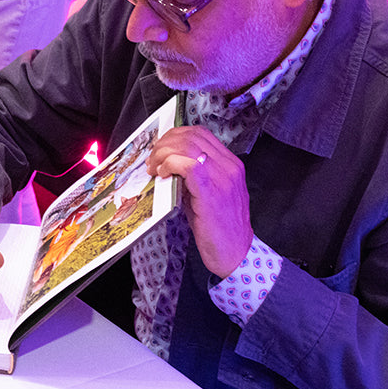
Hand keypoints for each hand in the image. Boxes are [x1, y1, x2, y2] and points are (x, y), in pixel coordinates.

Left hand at [147, 126, 252, 276]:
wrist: (235, 254)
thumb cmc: (218, 229)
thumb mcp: (206, 195)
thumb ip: (192, 177)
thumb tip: (167, 164)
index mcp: (230, 165)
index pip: (201, 134)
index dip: (176, 136)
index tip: (161, 148)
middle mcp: (229, 167)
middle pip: (192, 136)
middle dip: (165, 143)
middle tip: (152, 159)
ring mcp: (223, 178)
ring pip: (188, 146)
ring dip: (164, 153)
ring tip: (154, 167)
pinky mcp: (212, 192)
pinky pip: (188, 165)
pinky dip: (170, 164)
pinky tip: (163, 174)